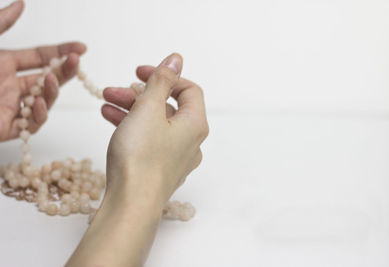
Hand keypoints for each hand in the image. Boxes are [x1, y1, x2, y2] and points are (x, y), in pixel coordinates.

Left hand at [0, 0, 85, 140]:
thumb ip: (1, 23)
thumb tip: (22, 4)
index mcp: (5, 64)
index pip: (41, 57)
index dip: (62, 52)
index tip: (81, 48)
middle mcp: (11, 85)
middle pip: (49, 78)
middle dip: (65, 70)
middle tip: (77, 61)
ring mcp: (11, 107)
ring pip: (45, 100)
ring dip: (53, 90)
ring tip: (52, 79)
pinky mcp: (8, 127)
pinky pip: (32, 124)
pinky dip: (40, 114)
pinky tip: (38, 102)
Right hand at [102, 53, 208, 203]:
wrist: (131, 205)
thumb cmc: (141, 157)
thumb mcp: (148, 109)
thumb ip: (162, 81)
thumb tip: (176, 58)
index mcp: (195, 124)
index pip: (188, 89)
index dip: (165, 76)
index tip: (140, 73)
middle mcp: (190, 141)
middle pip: (168, 106)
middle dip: (139, 93)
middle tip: (114, 89)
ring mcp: (176, 157)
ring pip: (155, 123)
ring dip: (131, 109)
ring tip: (105, 102)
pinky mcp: (160, 168)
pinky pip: (149, 140)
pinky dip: (132, 127)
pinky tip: (109, 119)